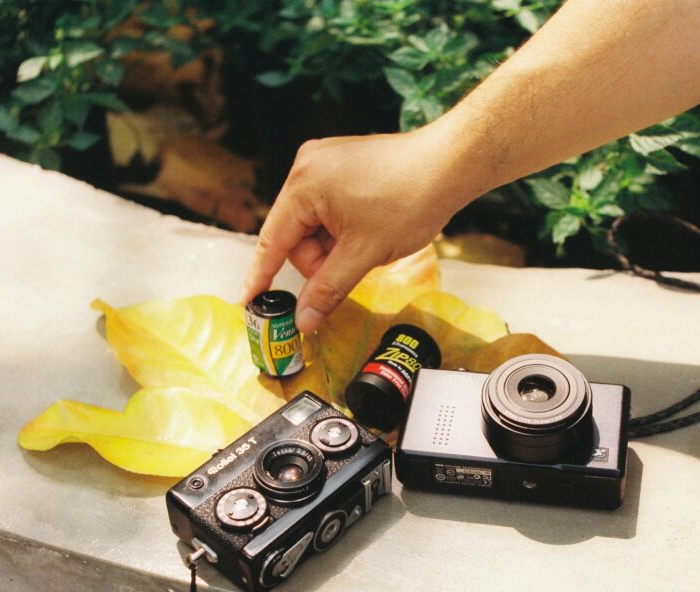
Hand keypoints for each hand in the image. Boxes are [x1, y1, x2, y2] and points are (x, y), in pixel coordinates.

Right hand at [239, 126, 469, 333]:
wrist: (451, 164)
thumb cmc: (410, 200)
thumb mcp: (364, 254)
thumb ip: (328, 289)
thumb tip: (304, 321)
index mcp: (303, 185)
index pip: (272, 240)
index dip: (260, 276)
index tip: (248, 301)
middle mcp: (307, 166)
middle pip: (296, 234)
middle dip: (321, 260)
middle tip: (351, 269)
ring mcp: (326, 162)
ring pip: (315, 224)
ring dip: (336, 245)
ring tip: (369, 244)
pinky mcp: (344, 163)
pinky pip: (330, 208)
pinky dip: (344, 229)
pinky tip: (369, 230)